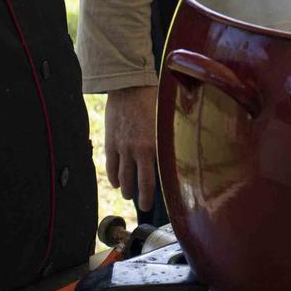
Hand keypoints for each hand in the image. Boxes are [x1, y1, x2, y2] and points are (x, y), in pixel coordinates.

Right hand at [103, 85, 158, 211]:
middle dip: (143, 198)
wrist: (128, 85)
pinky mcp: (110, 143)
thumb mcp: (167, 119)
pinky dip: (114, 178)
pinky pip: (111, 167)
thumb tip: (180, 150)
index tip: (164, 199)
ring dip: (126, 189)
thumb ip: (170, 137)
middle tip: (145, 205)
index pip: (159, 175)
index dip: (160, 191)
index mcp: (156, 145)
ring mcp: (122, 148)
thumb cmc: (152, 99)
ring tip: (128, 194)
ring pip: (123, 178)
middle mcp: (139, 150)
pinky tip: (117, 183)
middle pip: (140, 183)